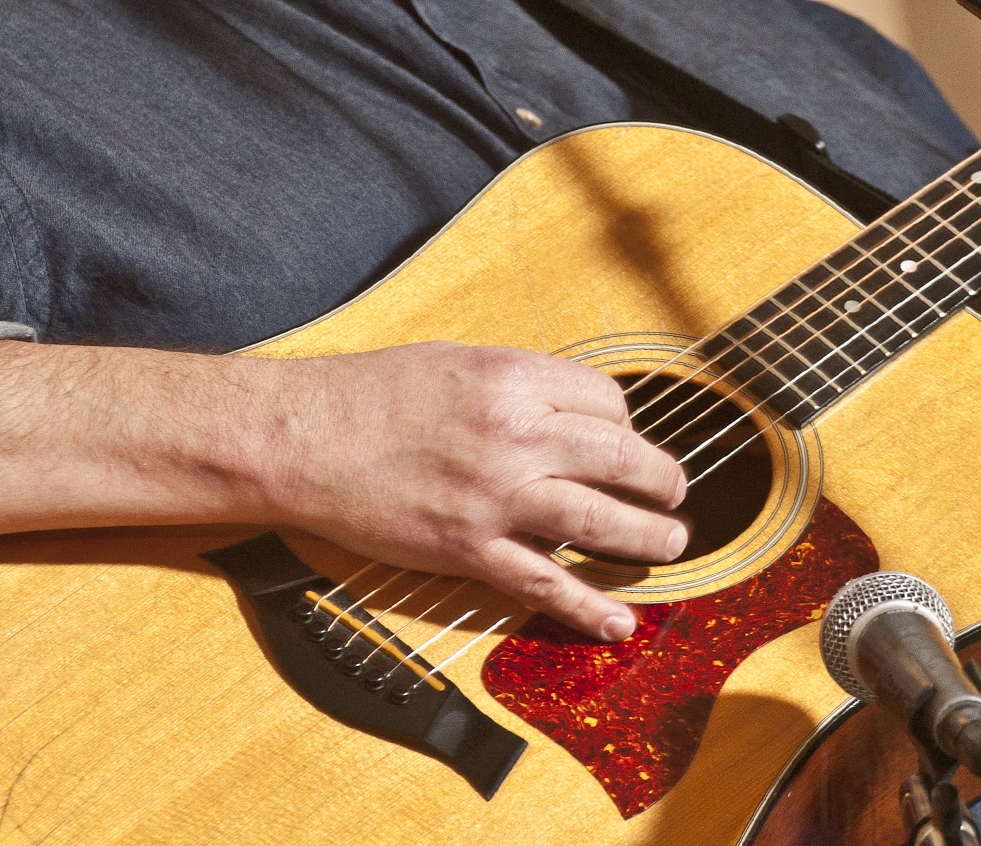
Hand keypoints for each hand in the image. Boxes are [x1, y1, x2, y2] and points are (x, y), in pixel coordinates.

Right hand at [254, 342, 688, 641]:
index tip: (621, 437)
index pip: (607, 401)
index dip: (625, 422)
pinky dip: (590, 608)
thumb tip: (566, 410)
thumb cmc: (369, 392)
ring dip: (648, 538)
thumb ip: (516, 384)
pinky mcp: (470, 550)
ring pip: (599, 522)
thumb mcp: (455, 359)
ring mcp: (495, 497)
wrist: (305, 438)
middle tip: (675, 493)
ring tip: (671, 545)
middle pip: (621, 457)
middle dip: (661, 479)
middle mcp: (515, 434)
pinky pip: (546, 585)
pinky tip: (620, 621)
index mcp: (512, 378)